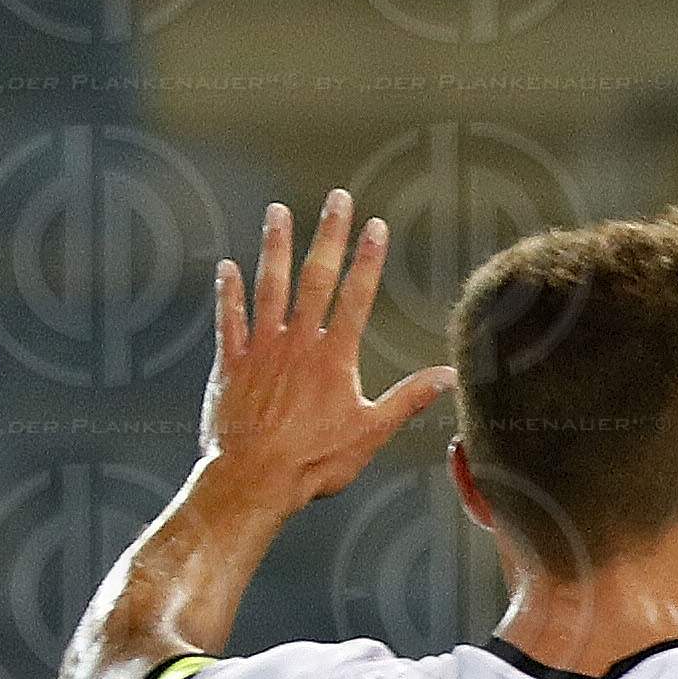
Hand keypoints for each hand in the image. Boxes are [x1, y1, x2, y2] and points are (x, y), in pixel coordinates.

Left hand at [199, 190, 455, 507]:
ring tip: (278, 212)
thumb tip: (449, 378)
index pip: (356, 297)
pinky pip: (230, 319)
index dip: (368, 259)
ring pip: (269, 287)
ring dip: (275, 247)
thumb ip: (408, 399)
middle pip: (316, 278)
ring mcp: (261, 350)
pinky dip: (229, 292)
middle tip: (337, 199)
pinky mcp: (231, 364)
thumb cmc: (315, 462)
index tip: (376, 226)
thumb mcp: (371, 433)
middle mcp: (297, 344)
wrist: (254, 479)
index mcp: (334, 358)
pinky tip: (228, 267)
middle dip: (329, 235)